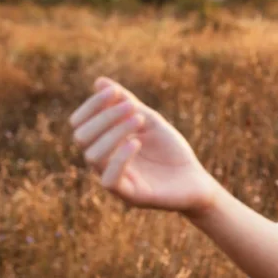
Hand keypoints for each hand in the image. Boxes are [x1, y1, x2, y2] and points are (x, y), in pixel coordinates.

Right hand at [68, 76, 219, 215]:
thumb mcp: (150, 121)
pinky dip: (120, 157)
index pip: (80, 123)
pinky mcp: (129, 196)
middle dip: (104, 117)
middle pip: (81, 137)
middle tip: (133, 107)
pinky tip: (136, 142)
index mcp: (104, 144)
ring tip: (140, 119)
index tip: (114, 92)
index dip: (93, 105)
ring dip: (114, 132)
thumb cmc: (172, 151)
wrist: (197, 181)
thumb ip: (126, 103)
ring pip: (93, 156)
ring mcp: (115, 180)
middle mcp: (104, 162)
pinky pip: (109, 179)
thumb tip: (99, 81)